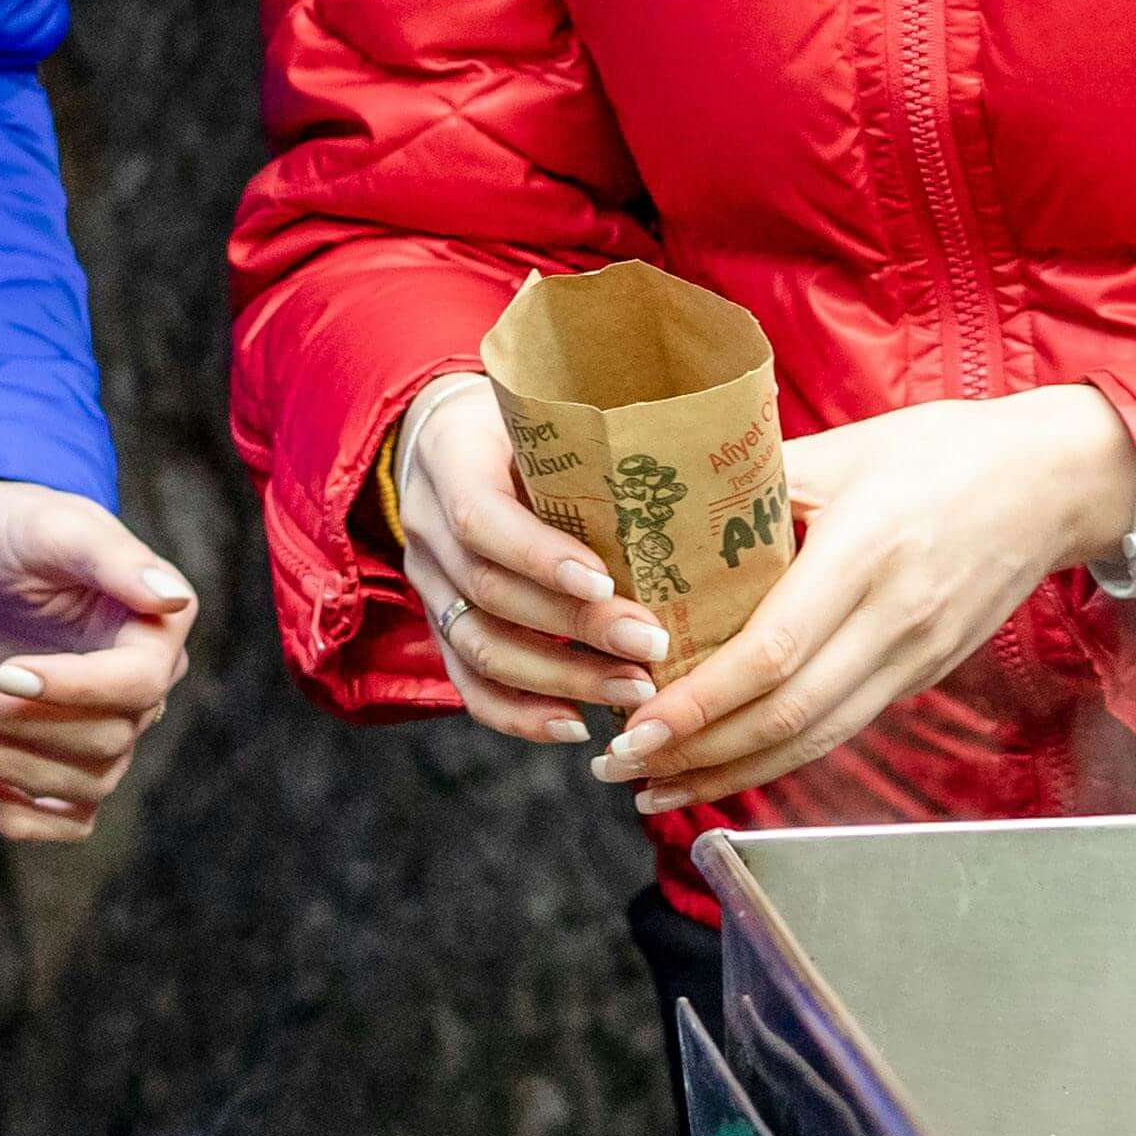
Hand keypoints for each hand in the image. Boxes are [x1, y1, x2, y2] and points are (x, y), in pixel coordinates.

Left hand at [0, 483, 197, 845]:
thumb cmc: (15, 527)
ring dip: (13, 765)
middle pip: (107, 740)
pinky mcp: (69, 752)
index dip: (73, 690)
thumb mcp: (55, 527)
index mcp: (159, 627)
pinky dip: (26, 818)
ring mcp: (111, 723)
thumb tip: (171, 597)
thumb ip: (112, 557)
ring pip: (89, 782)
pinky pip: (72, 816)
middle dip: (20, 723)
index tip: (4, 674)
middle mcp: (147, 682)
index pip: (137, 684)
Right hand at [396, 370, 667, 747]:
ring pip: (481, 649)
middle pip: (492, 594)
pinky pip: (469, 685)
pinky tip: (577, 726)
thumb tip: (708, 462)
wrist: (448, 439)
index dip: (540, 556)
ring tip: (635, 692)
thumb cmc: (523, 421)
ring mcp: (428, 584)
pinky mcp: (439, 626)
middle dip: (577, 629)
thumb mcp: (547, 410)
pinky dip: (521, 715)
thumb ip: (594, 441)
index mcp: (451, 460)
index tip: (609, 580)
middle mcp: (428, 529)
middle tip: (653, 647)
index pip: (482, 517)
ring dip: (562, 679)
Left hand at [597, 385, 1135, 811]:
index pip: (774, 652)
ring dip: (731, 773)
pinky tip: (728, 763)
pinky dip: (780, 755)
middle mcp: (896, 617)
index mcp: (868, 550)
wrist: (1055, 482)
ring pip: (816, 739)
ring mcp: (917, 656)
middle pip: (788, 715)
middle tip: (621, 766)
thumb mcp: (849, 449)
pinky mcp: (925, 675)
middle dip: (697, 755)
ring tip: (658, 788)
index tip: (638, 724)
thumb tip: (663, 513)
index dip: (701, 702)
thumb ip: (761, 484)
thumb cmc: (945, 450)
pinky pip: (843, 729)